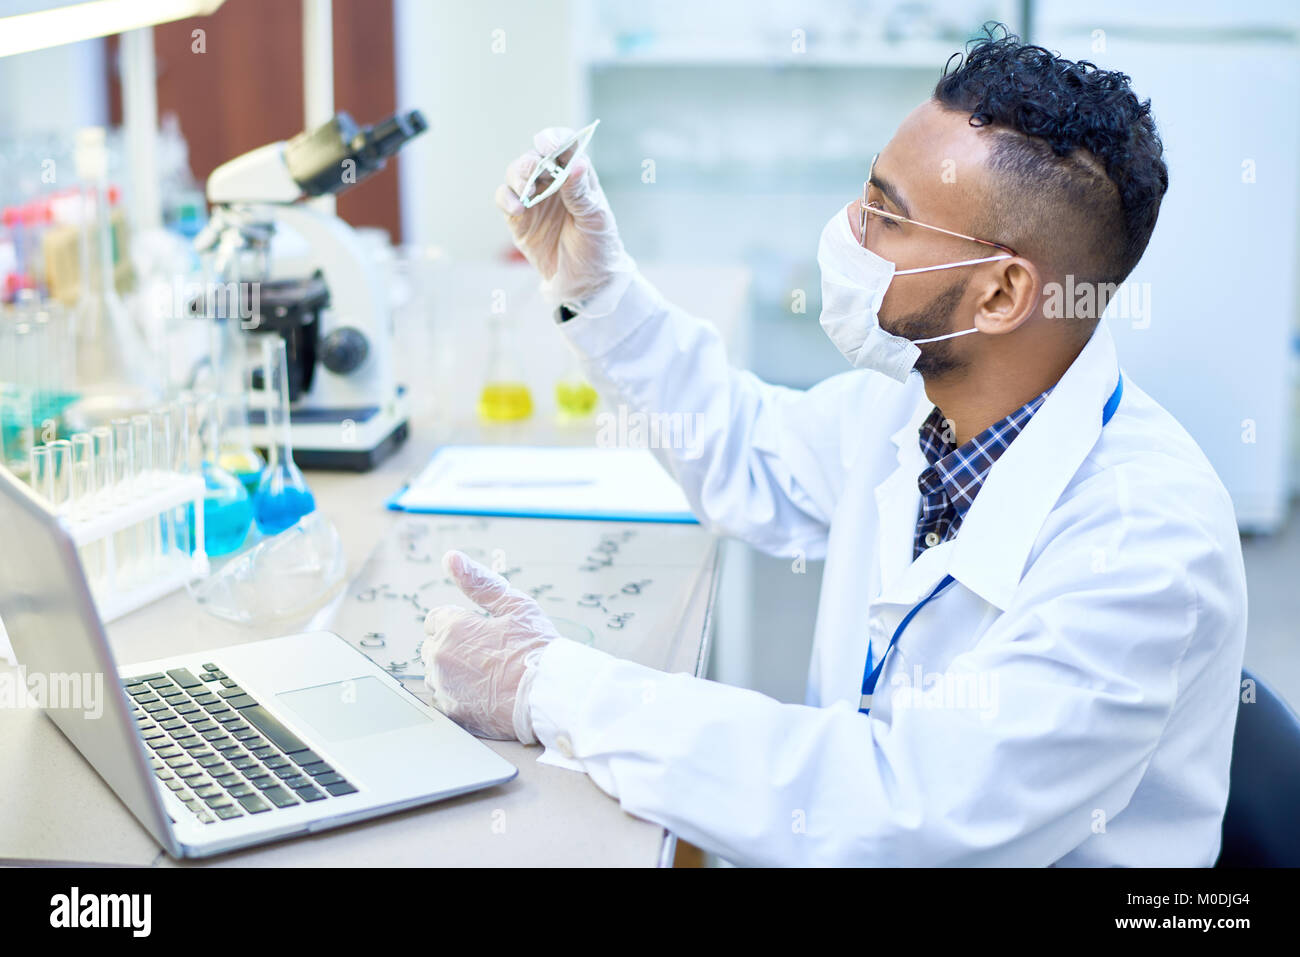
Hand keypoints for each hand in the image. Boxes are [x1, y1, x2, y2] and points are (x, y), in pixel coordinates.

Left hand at [421, 550, 557, 741]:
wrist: (550, 695)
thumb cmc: (537, 648)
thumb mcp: (515, 605)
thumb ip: (479, 581)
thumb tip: (451, 558)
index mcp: (452, 627)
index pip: (435, 619)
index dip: (459, 623)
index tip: (481, 632)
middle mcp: (440, 657)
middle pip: (432, 646)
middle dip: (453, 646)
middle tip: (489, 653)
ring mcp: (444, 687)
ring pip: (436, 673)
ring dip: (453, 671)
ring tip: (488, 675)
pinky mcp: (451, 712)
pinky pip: (444, 698)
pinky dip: (458, 695)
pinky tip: (484, 693)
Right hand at [495, 126, 635, 310]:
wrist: (585, 282)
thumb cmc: (597, 246)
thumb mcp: (594, 219)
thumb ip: (581, 192)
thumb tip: (576, 165)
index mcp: (577, 176)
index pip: (564, 147)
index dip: (553, 140)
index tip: (548, 145)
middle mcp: (553, 182)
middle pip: (535, 158)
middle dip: (531, 161)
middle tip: (533, 171)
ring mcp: (534, 198)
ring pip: (516, 174)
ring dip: (518, 177)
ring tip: (526, 192)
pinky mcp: (518, 218)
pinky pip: (505, 198)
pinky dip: (506, 198)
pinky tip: (517, 207)